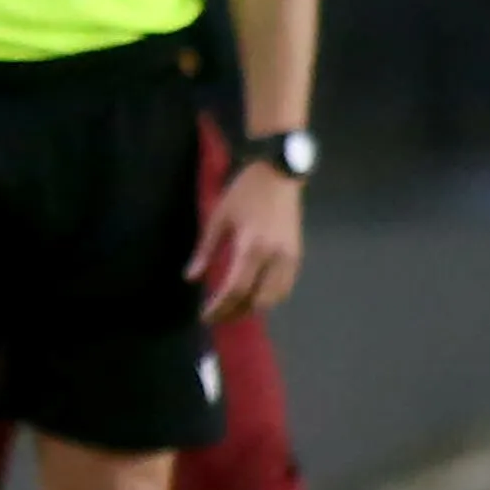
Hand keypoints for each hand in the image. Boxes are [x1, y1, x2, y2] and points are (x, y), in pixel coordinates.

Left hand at [189, 163, 303, 323]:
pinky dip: (270, 297)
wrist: (279, 173)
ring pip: (275, 298)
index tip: (205, 316)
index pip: (235, 290)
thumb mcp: (218, 218)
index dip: (220, 307)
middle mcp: (274, 257)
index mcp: (251, 248)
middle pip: (257, 300)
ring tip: (234, 308)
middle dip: (236, 313)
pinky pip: (286, 287)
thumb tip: (190, 278)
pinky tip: (254, 295)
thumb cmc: (244, 192)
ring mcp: (290, 258)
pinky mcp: (298, 255)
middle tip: (218, 315)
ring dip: (253, 307)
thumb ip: (205, 251)